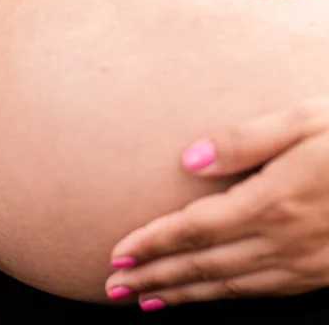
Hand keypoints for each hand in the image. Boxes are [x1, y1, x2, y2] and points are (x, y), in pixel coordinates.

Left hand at [106, 96, 328, 310]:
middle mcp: (283, 239)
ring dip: (180, 294)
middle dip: (153, 277)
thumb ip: (245, 139)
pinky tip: (202, 297)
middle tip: (113, 288)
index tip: (117, 254)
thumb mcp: (305, 120)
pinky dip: (220, 297)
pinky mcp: (319, 273)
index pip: (193, 228)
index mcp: (273, 201)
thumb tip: (189, 158)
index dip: (151, 243)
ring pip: (226, 285)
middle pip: (200, 264)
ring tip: (143, 300)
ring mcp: (304, 263)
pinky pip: (258, 291)